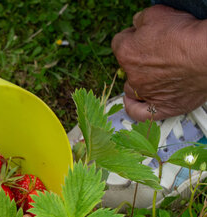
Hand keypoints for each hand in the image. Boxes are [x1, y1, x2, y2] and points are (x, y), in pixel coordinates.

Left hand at [111, 5, 206, 120]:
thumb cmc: (186, 35)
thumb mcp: (156, 14)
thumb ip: (140, 20)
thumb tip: (136, 24)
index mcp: (127, 52)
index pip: (119, 42)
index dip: (131, 37)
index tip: (141, 34)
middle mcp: (133, 75)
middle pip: (127, 66)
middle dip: (137, 58)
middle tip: (155, 52)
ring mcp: (147, 92)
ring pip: (132, 89)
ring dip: (137, 82)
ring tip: (150, 75)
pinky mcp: (163, 105)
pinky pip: (140, 113)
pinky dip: (134, 108)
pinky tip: (134, 102)